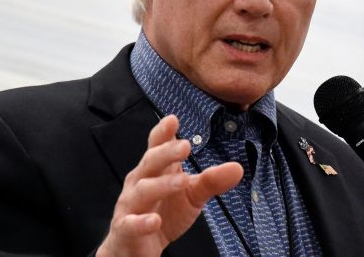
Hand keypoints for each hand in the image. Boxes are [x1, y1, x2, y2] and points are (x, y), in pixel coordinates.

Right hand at [96, 115, 242, 256]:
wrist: (138, 247)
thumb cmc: (164, 212)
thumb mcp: (192, 194)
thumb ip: (212, 180)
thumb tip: (238, 168)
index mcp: (155, 170)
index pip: (157, 146)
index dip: (163, 133)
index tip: (173, 119)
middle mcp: (140, 183)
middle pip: (150, 163)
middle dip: (166, 153)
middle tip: (185, 146)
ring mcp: (130, 205)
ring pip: (143, 191)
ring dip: (162, 185)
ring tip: (182, 181)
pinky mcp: (125, 229)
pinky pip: (130, 224)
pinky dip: (141, 222)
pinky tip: (154, 221)